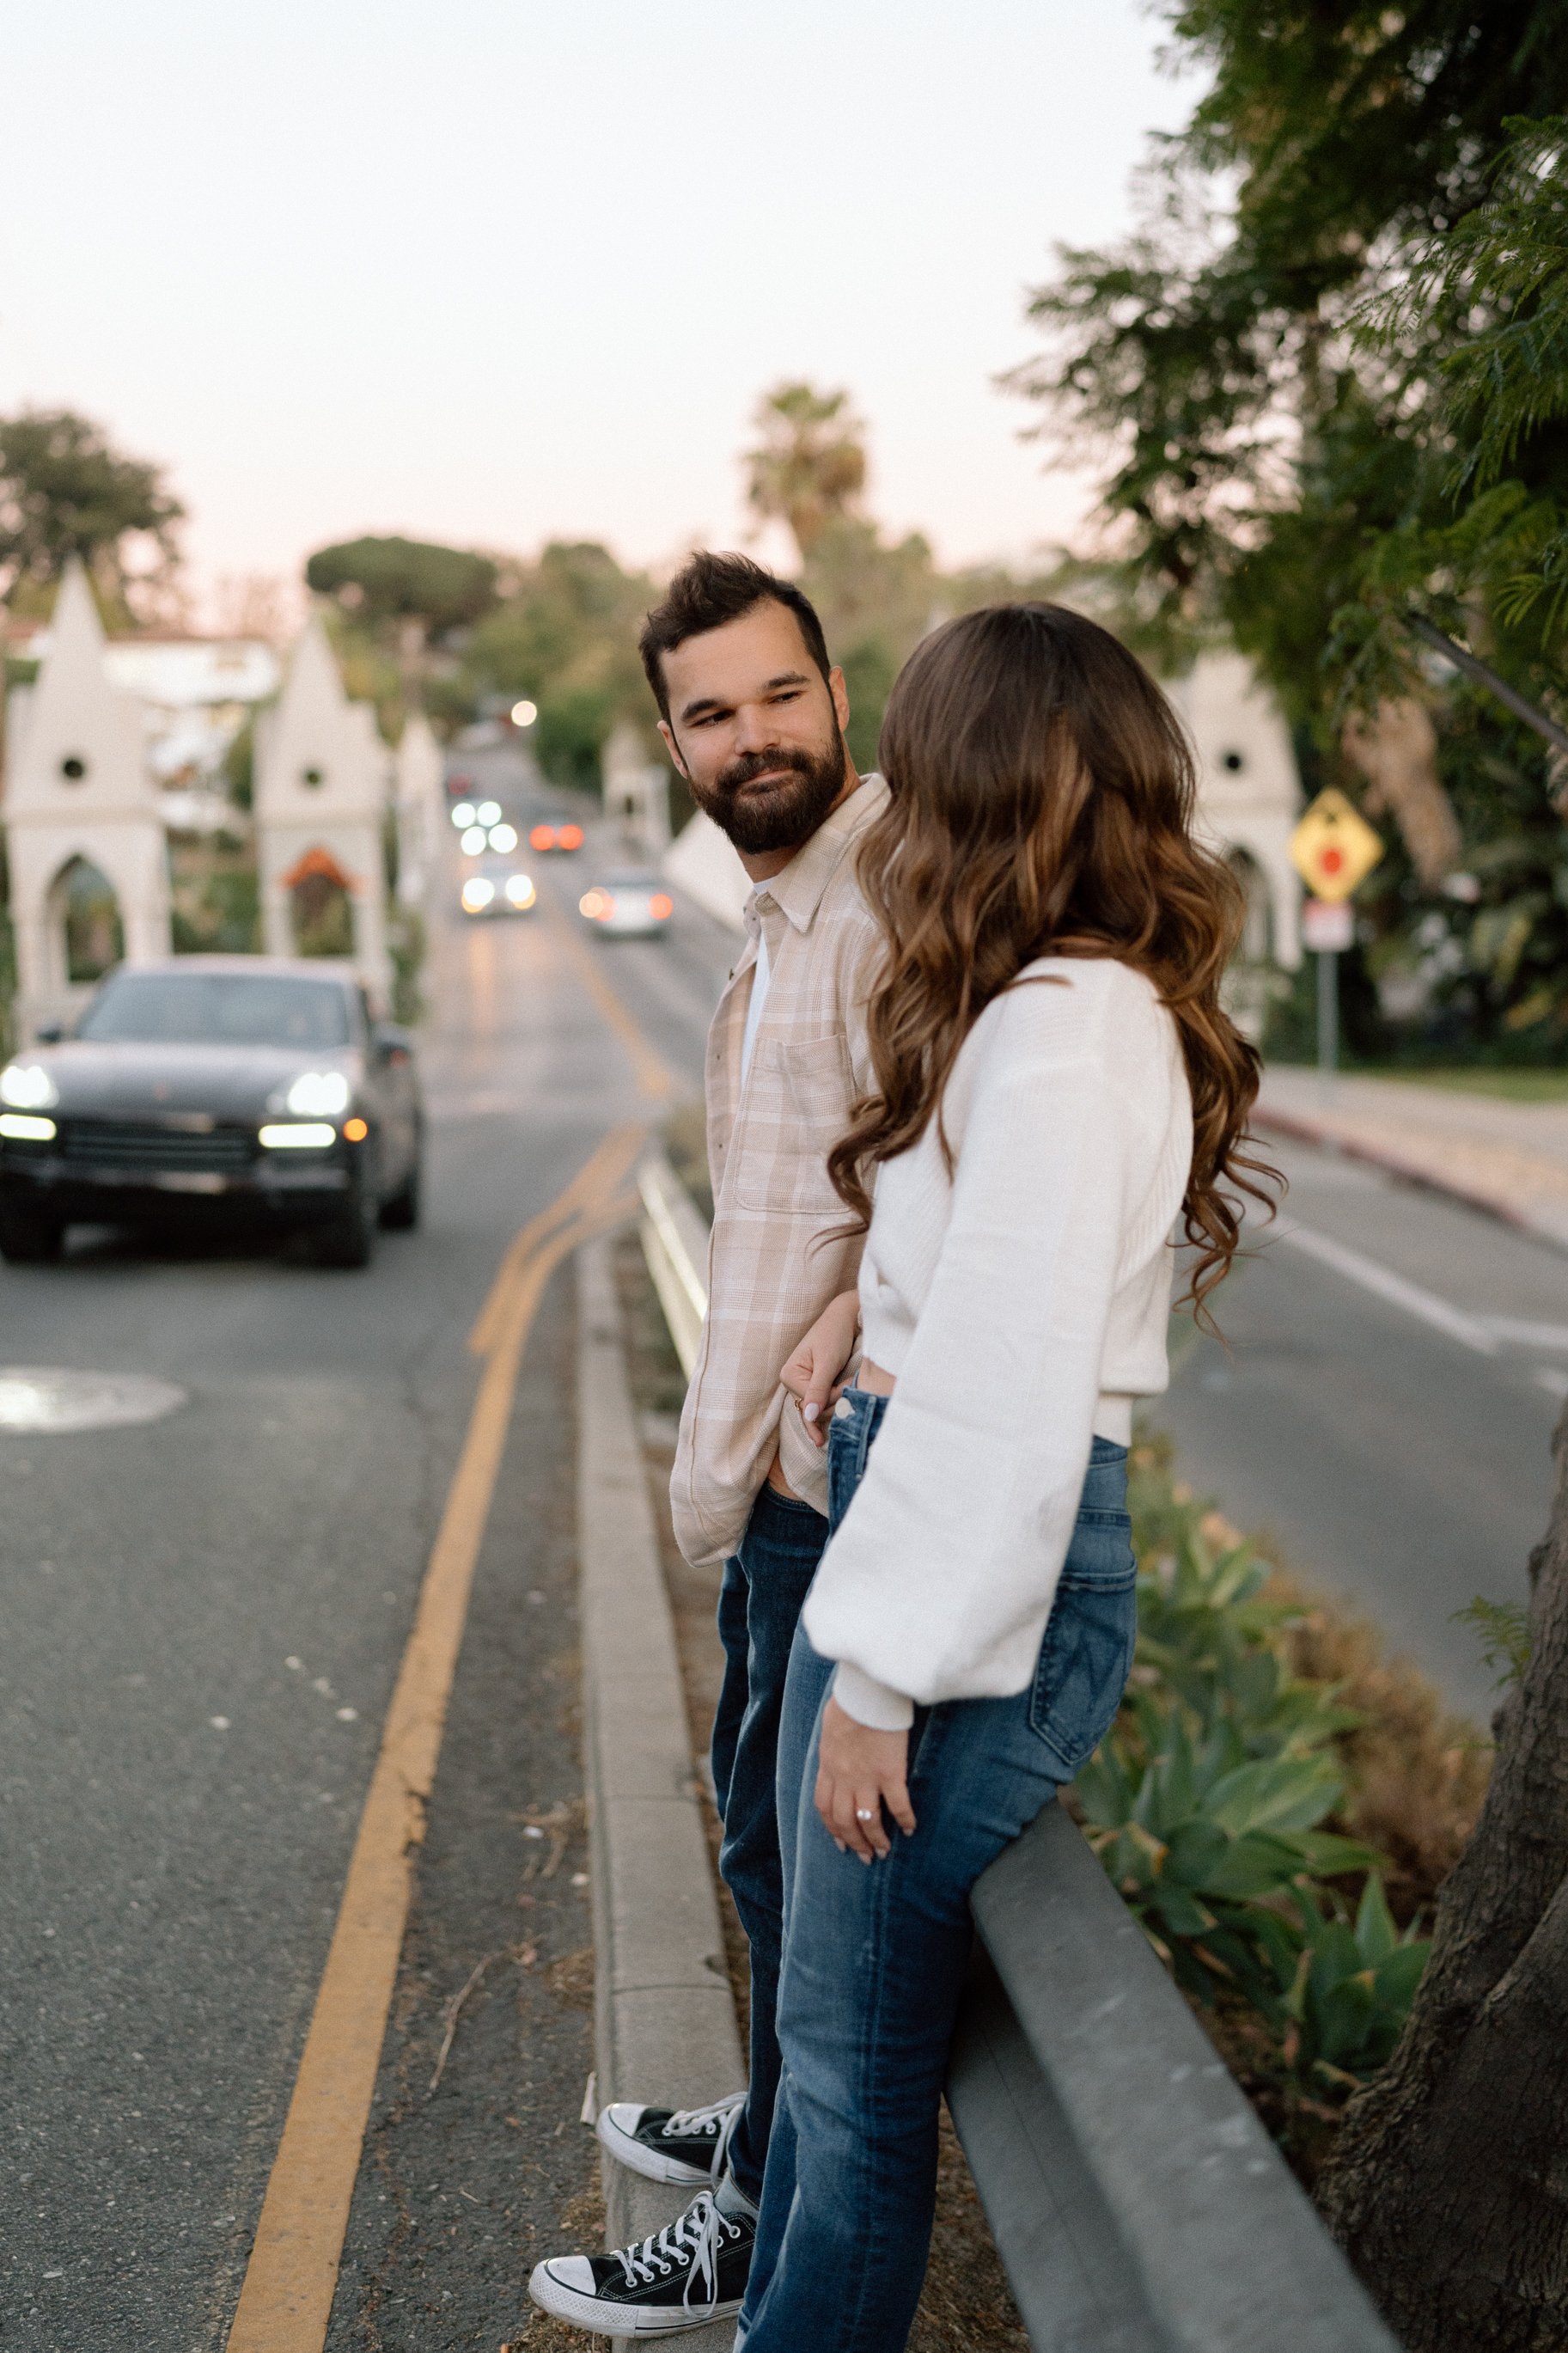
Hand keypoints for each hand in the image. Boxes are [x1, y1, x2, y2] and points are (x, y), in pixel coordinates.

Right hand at [779, 1290, 861, 1447]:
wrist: (845, 1318)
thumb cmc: (834, 1335)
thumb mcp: (827, 1362)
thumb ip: (818, 1389)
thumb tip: (809, 1416)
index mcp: (789, 1375)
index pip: (811, 1402)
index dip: (833, 1397)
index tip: (848, 1382)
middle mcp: (792, 1382)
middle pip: (814, 1409)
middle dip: (835, 1401)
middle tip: (851, 1383)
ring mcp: (803, 1385)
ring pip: (820, 1409)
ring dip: (838, 1401)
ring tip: (850, 1385)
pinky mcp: (814, 1385)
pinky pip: (820, 1404)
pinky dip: (831, 1408)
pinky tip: (825, 1434)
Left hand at [815, 1697, 915, 1861]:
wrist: (866, 1692)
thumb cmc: (851, 1701)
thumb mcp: (831, 1726)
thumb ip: (834, 1745)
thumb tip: (836, 1748)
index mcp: (828, 1765)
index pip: (825, 1806)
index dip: (832, 1827)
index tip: (840, 1842)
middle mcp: (843, 1777)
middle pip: (844, 1820)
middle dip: (854, 1842)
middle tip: (865, 1856)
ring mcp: (866, 1777)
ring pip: (867, 1819)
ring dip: (875, 1839)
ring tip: (884, 1851)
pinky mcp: (889, 1773)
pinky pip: (897, 1805)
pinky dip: (904, 1820)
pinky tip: (910, 1829)